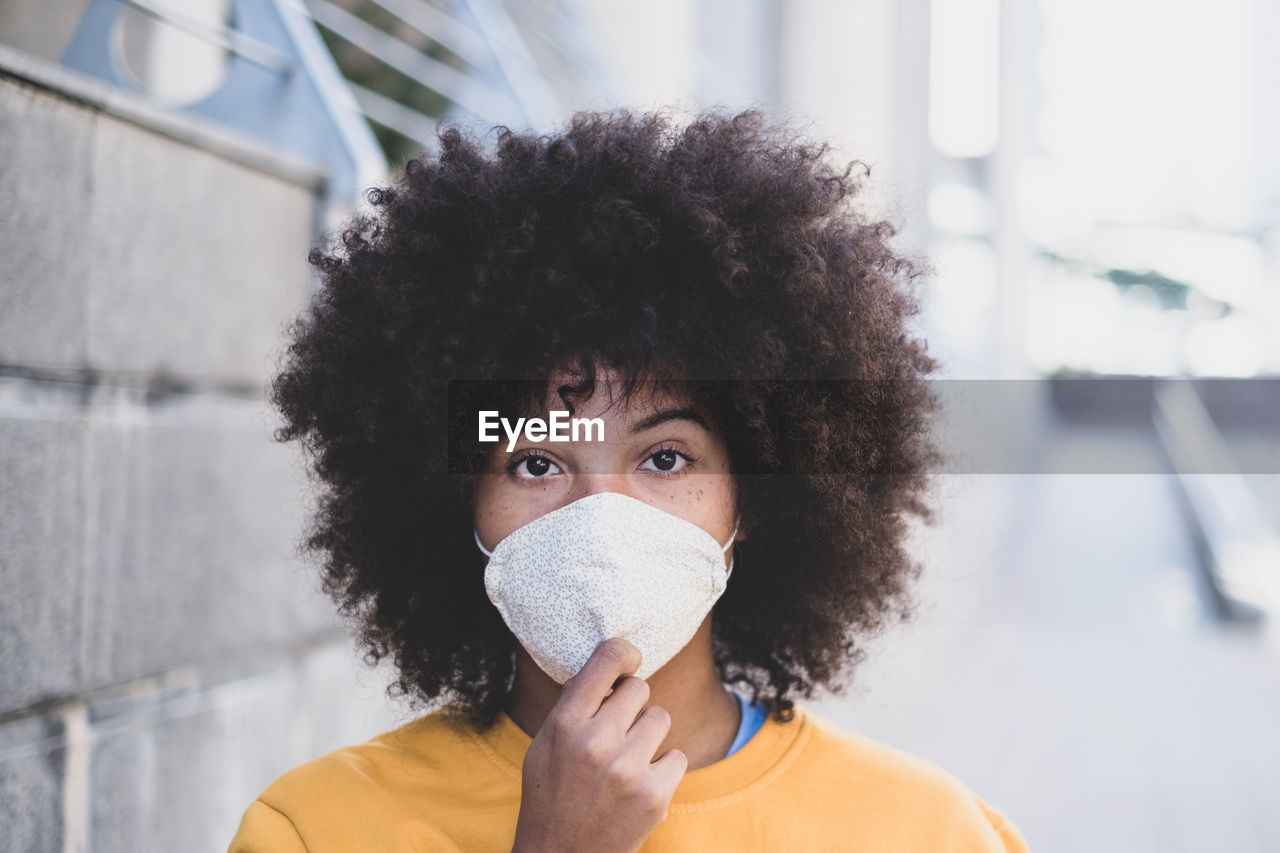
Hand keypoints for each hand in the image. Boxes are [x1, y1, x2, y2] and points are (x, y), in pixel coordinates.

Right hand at [510, 638, 686, 852]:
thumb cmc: (551, 795)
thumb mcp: (544, 745)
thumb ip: (575, 706)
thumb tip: (612, 666)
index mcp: (564, 724)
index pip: (606, 660)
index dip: (624, 652)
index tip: (629, 660)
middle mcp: (596, 742)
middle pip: (639, 688)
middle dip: (631, 705)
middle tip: (617, 730)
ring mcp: (628, 770)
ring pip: (660, 719)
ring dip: (648, 736)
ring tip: (625, 761)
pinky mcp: (655, 796)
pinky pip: (677, 756)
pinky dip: (663, 769)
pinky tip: (639, 785)